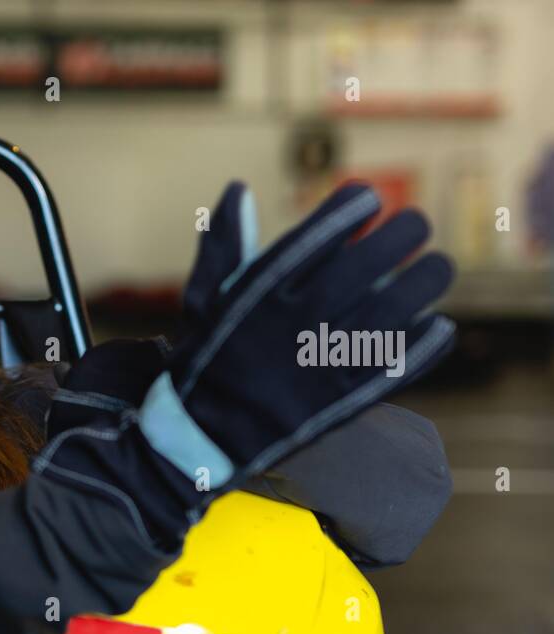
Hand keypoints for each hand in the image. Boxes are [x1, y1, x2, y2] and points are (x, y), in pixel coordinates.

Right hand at [143, 180, 454, 492]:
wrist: (200, 439)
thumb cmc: (205, 361)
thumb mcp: (202, 303)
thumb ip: (223, 248)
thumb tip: (238, 190)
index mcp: (256, 297)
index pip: (315, 237)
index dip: (350, 209)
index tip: (368, 199)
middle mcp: (290, 325)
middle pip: (363, 267)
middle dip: (400, 235)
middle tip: (417, 225)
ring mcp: (317, 365)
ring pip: (389, 311)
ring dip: (424, 283)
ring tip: (438, 268)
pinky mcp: (337, 403)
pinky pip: (393, 366)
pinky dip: (423, 343)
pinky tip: (437, 324)